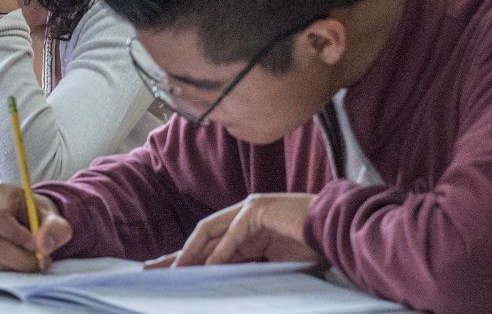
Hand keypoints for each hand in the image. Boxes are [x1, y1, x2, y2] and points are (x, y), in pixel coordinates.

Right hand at [0, 183, 72, 271]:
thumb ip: (55, 228)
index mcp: (0, 193)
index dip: (16, 236)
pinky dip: (11, 267)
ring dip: (19, 265)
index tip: (36, 245)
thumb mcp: (54, 216)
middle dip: (22, 259)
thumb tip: (43, 246)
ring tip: (35, 257)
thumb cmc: (38, 213)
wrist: (30, 217)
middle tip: (42, 261)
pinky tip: (21, 257)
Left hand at [144, 193, 324, 268]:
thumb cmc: (315, 247)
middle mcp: (243, 215)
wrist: (339, 229)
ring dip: (191, 253)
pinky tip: (207, 266)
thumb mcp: (275, 263)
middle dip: (178, 254)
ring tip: (174, 271)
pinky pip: (233, 235)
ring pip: (210, 233)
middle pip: (202, 236)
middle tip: (152, 269)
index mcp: (248, 228)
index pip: (211, 245)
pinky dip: (221, 252)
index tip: (170, 274)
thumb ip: (249, 267)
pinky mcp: (258, 211)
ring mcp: (250, 210)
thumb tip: (224, 281)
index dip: (190, 259)